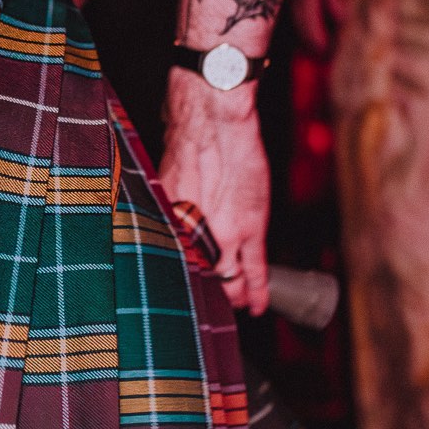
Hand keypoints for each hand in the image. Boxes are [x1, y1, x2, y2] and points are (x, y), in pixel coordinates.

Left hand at [158, 70, 270, 312]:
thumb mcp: (168, 189)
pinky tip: (259, 305)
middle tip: (217, 301)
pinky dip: (260, 291)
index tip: (190, 292)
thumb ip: (175, 215)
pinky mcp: (250, 229)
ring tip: (239, 303)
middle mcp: (193, 239)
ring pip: (232, 281)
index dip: (187, 284)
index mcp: (172, 230)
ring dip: (236, 295)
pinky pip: (256, 270)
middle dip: (212, 295)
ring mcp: (223, 237)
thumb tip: (177, 228)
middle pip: (204, 282)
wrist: (212, 122)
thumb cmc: (187, 146)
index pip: (179, 271)